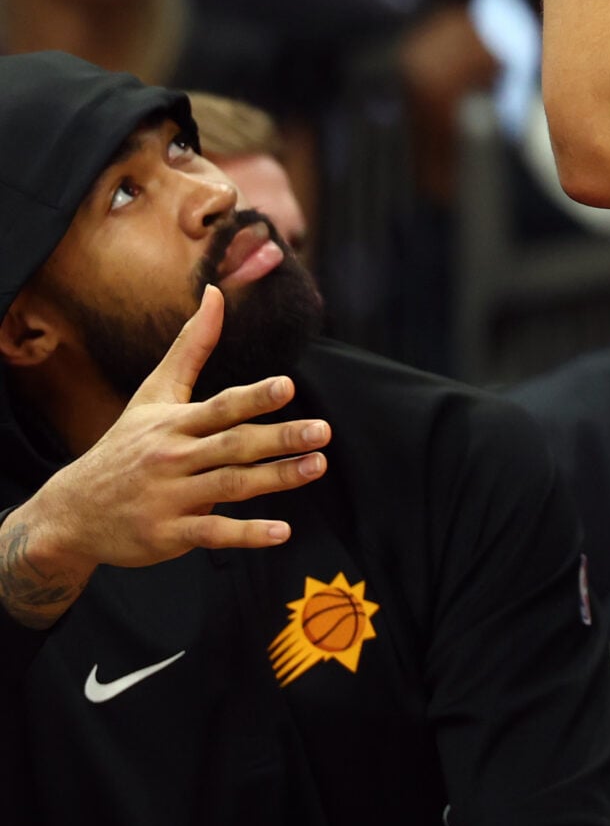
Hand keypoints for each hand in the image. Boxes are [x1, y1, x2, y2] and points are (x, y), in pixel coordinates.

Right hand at [1, 287, 327, 628]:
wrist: (70, 511)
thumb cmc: (123, 445)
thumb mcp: (153, 394)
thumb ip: (191, 346)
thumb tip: (215, 291)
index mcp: (174, 423)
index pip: (220, 407)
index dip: (253, 397)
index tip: (288, 386)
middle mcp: (173, 458)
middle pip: (233, 446)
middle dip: (279, 438)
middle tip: (323, 431)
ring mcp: (170, 497)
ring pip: (230, 486)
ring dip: (276, 479)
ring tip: (317, 466)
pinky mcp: (169, 533)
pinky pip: (213, 532)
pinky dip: (246, 534)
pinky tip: (282, 532)